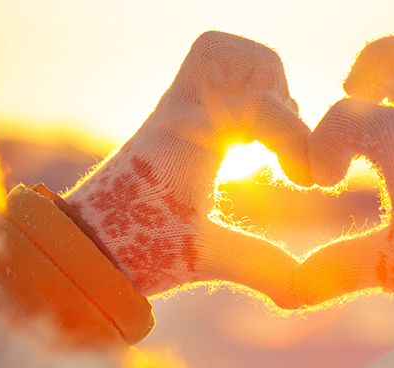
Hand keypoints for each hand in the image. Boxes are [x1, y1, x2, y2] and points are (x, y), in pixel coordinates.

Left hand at [65, 31, 310, 308]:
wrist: (84, 246)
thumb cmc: (135, 250)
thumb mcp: (204, 257)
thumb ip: (261, 267)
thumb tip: (305, 290)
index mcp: (188, 136)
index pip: (259, 103)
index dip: (298, 138)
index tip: (308, 183)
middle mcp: (178, 112)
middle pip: (226, 52)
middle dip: (270, 82)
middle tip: (281, 132)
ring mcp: (173, 111)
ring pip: (217, 56)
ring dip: (255, 82)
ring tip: (269, 133)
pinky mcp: (174, 120)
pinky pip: (210, 81)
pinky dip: (239, 95)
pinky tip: (249, 140)